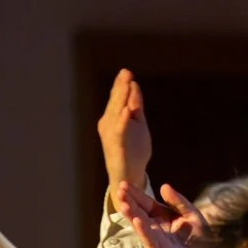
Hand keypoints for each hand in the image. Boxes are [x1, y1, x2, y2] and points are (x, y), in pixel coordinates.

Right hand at [97, 69, 151, 193]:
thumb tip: (134, 85)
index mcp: (113, 118)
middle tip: (126, 73)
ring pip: (116, 113)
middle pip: (115, 103)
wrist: (130, 175)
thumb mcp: (138, 123)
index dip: (120, 85)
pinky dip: (122, 121)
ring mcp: (111, 135)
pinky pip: (119, 132)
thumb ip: (136, 106)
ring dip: (121, 99)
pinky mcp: (117, 146)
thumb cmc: (133, 150)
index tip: (126, 72)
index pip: (117, 98)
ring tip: (126, 84)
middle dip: (120, 87)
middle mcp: (109, 125)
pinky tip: (127, 111)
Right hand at [115, 181, 221, 247]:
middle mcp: (156, 229)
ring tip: (123, 205)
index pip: (147, 204)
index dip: (136, 195)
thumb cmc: (202, 239)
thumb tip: (163, 186)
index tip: (124, 184)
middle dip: (129, 202)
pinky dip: (144, 231)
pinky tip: (137, 221)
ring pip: (142, 226)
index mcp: (163, 218)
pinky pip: (150, 241)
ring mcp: (156, 242)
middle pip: (140, 213)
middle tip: (119, 191)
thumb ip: (178, 201)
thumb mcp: (192, 214)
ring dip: (132, 215)